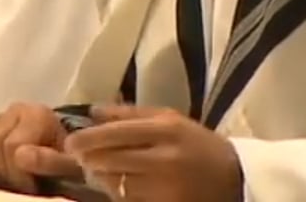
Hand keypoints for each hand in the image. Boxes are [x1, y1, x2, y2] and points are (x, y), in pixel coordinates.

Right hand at [0, 101, 76, 193]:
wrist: (60, 153)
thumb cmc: (67, 159)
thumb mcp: (69, 163)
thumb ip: (51, 161)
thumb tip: (21, 157)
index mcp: (36, 115)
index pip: (13, 145)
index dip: (19, 173)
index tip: (32, 186)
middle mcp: (15, 110)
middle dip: (5, 171)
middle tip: (20, 184)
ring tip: (9, 178)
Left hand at [64, 105, 242, 201]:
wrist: (234, 178)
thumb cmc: (197, 143)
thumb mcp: (170, 119)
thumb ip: (130, 114)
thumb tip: (93, 111)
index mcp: (166, 130)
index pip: (117, 133)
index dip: (89, 138)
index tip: (71, 141)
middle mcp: (165, 158)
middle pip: (112, 161)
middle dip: (89, 159)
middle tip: (79, 156)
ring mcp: (166, 187)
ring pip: (117, 184)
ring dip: (101, 178)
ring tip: (97, 170)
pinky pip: (129, 201)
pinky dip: (118, 194)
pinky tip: (118, 186)